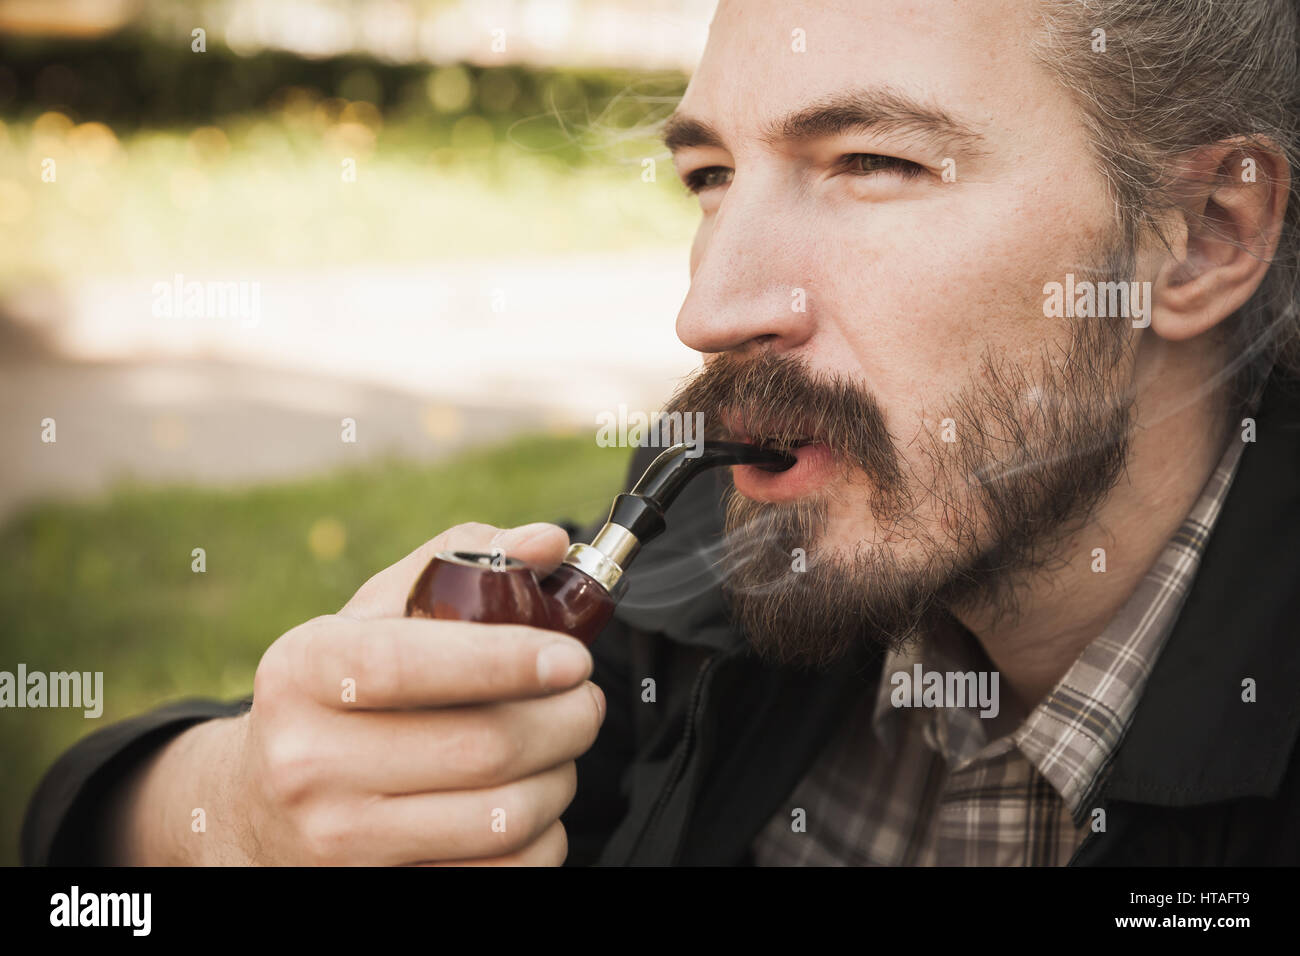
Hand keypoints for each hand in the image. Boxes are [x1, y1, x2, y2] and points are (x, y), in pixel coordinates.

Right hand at [111, 522, 604, 865]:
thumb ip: (458, 561)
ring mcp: (339, 839)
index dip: (505, 659)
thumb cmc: (337, 691)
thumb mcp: (373, 615)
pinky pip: (502, 873)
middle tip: (585, 699)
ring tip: (559, 747)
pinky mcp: (376, 890)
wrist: (257, 802)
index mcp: (304, 671)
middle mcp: (308, 760)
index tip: (571, 658)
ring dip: (561, 778)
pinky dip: (542, 838)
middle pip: (481, 748)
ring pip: (502, 818)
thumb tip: (547, 542)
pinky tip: (531, 801)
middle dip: (566, 719)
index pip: (410, 665)